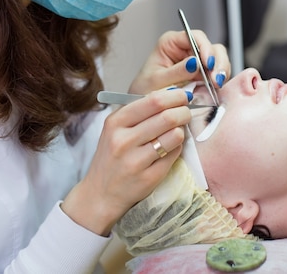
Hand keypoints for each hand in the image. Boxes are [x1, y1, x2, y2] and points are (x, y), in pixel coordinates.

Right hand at [61, 88, 188, 235]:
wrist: (101, 193)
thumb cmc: (113, 156)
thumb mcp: (116, 128)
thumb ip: (140, 111)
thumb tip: (174, 93)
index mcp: (116, 122)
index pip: (153, 100)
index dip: (175, 96)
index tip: (183, 96)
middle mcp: (123, 140)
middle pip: (168, 117)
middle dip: (184, 111)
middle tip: (186, 113)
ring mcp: (136, 161)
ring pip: (175, 135)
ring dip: (182, 130)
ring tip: (177, 130)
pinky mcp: (149, 177)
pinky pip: (175, 154)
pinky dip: (178, 147)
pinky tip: (170, 148)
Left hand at [129, 30, 230, 94]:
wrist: (145, 106)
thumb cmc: (145, 89)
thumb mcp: (157, 80)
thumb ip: (177, 72)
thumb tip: (195, 63)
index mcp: (171, 43)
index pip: (195, 37)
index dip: (205, 48)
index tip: (208, 63)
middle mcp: (186, 49)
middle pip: (211, 47)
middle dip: (217, 63)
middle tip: (215, 79)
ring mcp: (197, 62)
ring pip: (218, 60)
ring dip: (220, 72)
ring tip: (216, 85)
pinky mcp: (203, 75)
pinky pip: (217, 74)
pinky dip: (218, 81)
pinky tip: (215, 89)